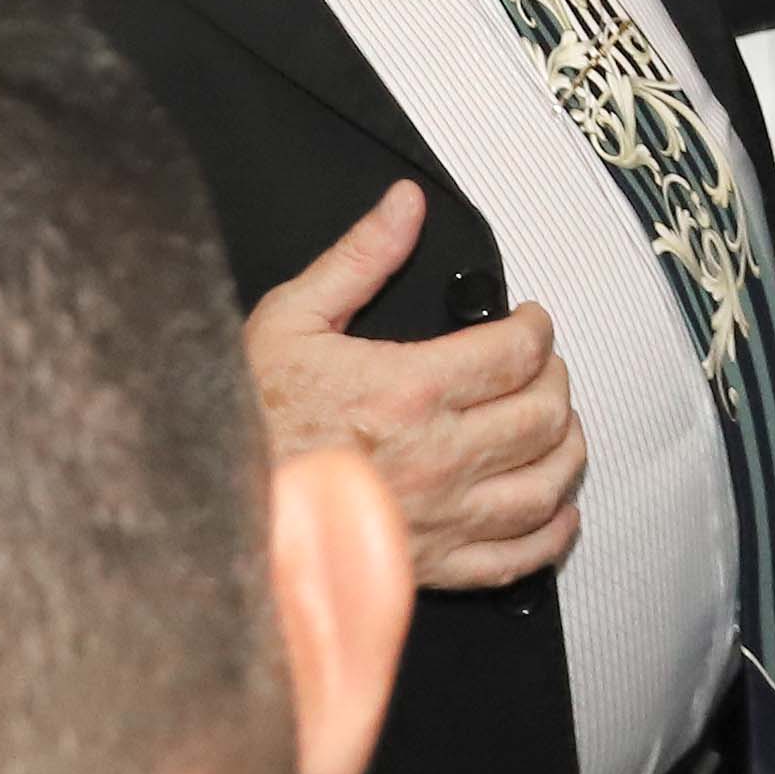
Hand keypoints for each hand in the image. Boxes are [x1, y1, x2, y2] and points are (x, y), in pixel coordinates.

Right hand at [247, 181, 586, 591]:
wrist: (209, 513)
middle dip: (554, 380)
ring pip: (545, 485)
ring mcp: (440, 519)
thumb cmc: (243, 422)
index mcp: (410, 390)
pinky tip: (556, 512)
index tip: (530, 321)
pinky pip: (516, 558)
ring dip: (565, 450)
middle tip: (540, 366)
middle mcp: (438, 457)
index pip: (517, 353)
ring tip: (556, 425)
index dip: (537, 329)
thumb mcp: (290, 320)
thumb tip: (406, 206)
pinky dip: (551, 534)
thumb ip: (360, 258)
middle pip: (543, 415)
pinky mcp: (431, 567)